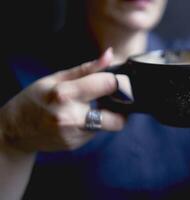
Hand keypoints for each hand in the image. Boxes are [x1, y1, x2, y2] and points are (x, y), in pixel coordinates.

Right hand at [0, 48, 125, 152]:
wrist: (15, 130)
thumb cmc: (35, 99)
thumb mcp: (57, 78)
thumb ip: (87, 69)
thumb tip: (109, 54)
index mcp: (66, 94)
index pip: (109, 85)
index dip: (118, 82)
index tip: (117, 82)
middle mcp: (72, 117)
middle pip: (118, 119)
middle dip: (121, 109)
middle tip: (112, 100)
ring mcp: (74, 135)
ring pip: (107, 126)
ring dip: (105, 116)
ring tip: (88, 108)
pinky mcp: (75, 145)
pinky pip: (95, 133)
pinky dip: (93, 125)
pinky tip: (78, 119)